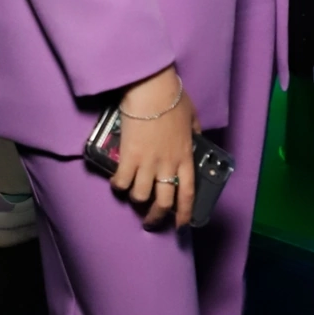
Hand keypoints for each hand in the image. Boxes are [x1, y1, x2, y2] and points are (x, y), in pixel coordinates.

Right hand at [113, 64, 200, 229]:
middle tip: (150, 221)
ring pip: (140, 196)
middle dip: (156, 217)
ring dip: (136, 200)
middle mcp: (167, 165)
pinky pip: (122, 182)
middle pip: (163, 202)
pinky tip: (117, 182)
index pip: (187, 193)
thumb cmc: (173, 98)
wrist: (151, 90)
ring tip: (132, 196)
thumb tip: (196, 136)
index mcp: (185, 157)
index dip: (184, 212)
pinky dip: (118, 186)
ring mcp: (147, 163)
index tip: (179, 224)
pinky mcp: (128, 157)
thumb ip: (194, 130)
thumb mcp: (192, 116)